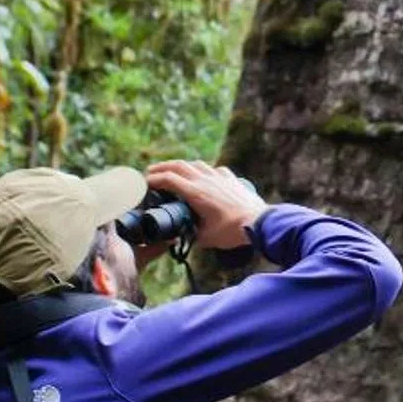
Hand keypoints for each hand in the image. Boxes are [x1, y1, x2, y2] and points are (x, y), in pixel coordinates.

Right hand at [142, 158, 261, 253]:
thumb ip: (190, 236)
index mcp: (195, 193)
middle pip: (178, 166)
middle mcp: (205, 180)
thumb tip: (181, 237)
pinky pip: (214, 169)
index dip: (153, 179)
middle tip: (151, 171)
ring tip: (174, 171)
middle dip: (162, 167)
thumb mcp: (205, 238)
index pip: (168, 179)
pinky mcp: (231, 179)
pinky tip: (204, 175)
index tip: (144, 183)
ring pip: (196, 164)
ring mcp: (219, 177)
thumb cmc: (231, 232)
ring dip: (182, 165)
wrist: (258, 222)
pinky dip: (204, 170)